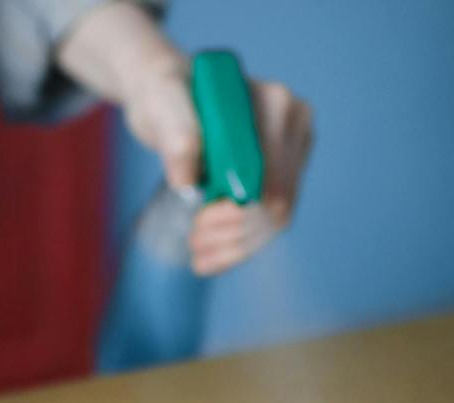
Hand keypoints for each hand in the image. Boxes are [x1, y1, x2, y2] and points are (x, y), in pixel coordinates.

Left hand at [123, 64, 313, 274]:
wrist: (170, 96)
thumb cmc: (165, 95)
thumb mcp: (160, 105)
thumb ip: (175, 134)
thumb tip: (186, 179)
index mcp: (272, 102)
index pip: (268, 176)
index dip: (237, 211)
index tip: (199, 223)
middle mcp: (293, 124)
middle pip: (277, 201)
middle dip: (235, 233)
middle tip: (194, 243)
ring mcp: (293, 149)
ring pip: (277, 217)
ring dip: (238, 245)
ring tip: (200, 254)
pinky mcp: (284, 172)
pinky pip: (271, 219)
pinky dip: (242, 243)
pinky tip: (214, 256)